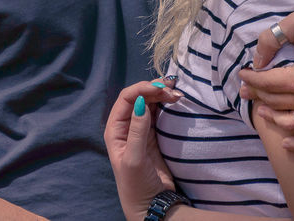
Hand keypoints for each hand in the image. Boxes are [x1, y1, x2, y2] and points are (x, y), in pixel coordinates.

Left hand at [103, 80, 181, 220]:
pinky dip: (167, 105)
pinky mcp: (153, 135)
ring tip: (178, 94)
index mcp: (115, 130)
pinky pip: (159, 113)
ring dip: (162, 95)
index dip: (142, 89)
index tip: (160, 88)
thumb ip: (137, 130)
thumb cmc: (136, 185)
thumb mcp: (134, 159)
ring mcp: (140, 130)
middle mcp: (126, 126)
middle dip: (155, 90)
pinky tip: (176, 101)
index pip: (126, 99)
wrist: (151, 205)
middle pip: (139, 97)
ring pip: (150, 103)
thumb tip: (141, 102)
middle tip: (174, 91)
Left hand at [237, 8, 293, 151]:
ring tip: (262, 109)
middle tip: (248, 88)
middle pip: (276, 103)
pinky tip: (286, 143)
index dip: (250, 78)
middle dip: (257, 95)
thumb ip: (271, 39)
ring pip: (292, 124)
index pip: (267, 84)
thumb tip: (257, 60)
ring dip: (272, 118)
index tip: (243, 73)